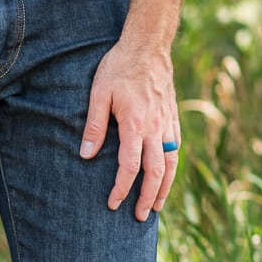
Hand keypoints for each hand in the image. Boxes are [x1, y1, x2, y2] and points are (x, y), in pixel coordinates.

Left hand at [80, 40, 179, 220]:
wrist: (148, 45)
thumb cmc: (119, 68)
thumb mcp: (98, 94)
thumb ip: (94, 126)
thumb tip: (86, 155)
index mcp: (136, 124)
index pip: (130, 166)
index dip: (121, 188)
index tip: (113, 204)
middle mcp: (156, 127)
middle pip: (156, 171)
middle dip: (147, 197)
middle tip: (137, 217)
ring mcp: (167, 123)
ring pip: (171, 163)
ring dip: (164, 188)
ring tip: (155, 207)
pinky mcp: (172, 117)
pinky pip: (175, 148)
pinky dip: (171, 168)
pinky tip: (165, 178)